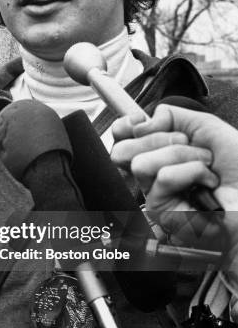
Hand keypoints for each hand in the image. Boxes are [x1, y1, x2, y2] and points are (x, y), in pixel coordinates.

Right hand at [111, 106, 237, 249]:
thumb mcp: (205, 127)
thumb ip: (171, 115)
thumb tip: (143, 122)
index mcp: (158, 153)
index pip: (120, 139)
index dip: (123, 127)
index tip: (140, 121)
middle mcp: (151, 175)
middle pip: (121, 151)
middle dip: (159, 138)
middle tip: (187, 143)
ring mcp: (154, 195)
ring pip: (141, 164)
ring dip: (181, 156)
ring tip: (205, 166)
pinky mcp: (163, 212)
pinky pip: (164, 177)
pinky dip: (193, 172)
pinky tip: (207, 183)